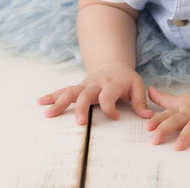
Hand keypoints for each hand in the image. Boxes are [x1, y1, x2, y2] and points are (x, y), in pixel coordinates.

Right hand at [37, 63, 155, 125]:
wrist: (114, 66)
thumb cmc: (126, 80)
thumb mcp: (137, 86)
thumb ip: (141, 101)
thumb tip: (149, 117)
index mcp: (112, 84)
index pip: (109, 95)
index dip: (110, 107)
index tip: (116, 117)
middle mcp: (96, 83)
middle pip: (86, 94)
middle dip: (81, 108)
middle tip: (79, 123)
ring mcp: (85, 85)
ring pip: (70, 91)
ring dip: (59, 102)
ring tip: (48, 113)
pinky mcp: (77, 87)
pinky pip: (63, 90)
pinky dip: (52, 95)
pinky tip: (41, 102)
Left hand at [145, 85, 189, 150]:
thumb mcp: (180, 100)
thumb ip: (164, 99)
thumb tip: (149, 91)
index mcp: (182, 109)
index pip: (167, 114)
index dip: (157, 121)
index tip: (147, 128)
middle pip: (176, 120)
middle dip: (165, 128)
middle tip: (154, 140)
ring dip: (186, 136)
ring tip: (178, 147)